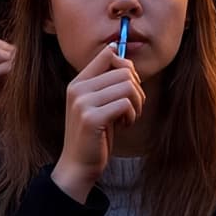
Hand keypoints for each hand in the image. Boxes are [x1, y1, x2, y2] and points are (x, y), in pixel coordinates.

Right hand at [51, 45, 145, 202]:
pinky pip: (125, 103)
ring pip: (127, 86)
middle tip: (133, 107)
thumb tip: (116, 50)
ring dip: (136, 103)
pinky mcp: (91, 118)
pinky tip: (124, 125)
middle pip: (124, 70)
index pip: (107, 54)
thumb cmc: (94, 134)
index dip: (126, 66)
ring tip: (129, 116)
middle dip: (137, 89)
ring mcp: (82, 103)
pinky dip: (132, 114)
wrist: (78, 166)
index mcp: (78, 82)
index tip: (129, 84)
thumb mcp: (97, 103)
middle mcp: (78, 89)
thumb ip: (105, 81)